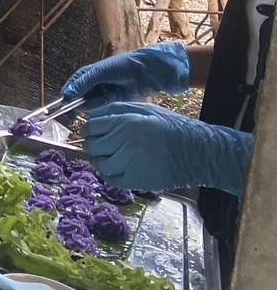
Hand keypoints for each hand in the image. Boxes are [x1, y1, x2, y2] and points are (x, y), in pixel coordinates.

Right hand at [61, 42, 189, 109]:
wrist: (145, 72)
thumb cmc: (121, 66)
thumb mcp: (99, 73)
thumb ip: (82, 84)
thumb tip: (66, 95)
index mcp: (83, 76)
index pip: (69, 90)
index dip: (66, 100)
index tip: (66, 109)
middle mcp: (89, 85)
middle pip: (78, 100)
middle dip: (85, 103)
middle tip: (96, 100)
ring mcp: (99, 94)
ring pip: (90, 106)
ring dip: (98, 102)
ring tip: (110, 94)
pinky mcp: (109, 101)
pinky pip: (102, 108)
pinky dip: (107, 104)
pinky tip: (115, 96)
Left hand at [82, 101, 252, 195]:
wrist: (199, 151)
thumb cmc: (173, 127)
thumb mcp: (145, 108)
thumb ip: (116, 110)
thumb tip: (93, 115)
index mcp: (124, 121)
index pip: (90, 127)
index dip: (90, 131)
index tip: (96, 133)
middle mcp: (123, 141)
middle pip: (92, 146)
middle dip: (95, 145)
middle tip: (106, 146)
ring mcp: (128, 162)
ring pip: (99, 164)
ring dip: (102, 161)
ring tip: (115, 158)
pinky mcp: (136, 180)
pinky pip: (110, 179)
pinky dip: (111, 175)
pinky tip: (121, 169)